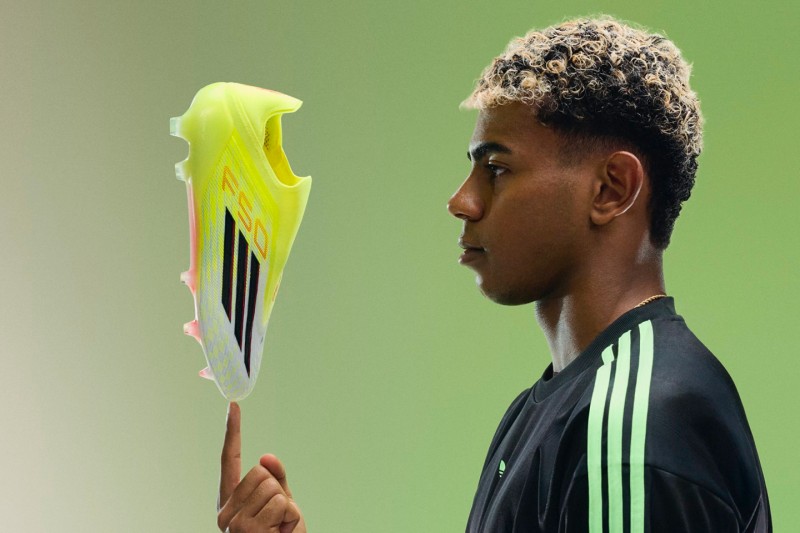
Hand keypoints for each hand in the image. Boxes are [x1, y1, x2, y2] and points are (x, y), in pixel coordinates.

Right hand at [217, 402, 306, 532]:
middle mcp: (225, 513)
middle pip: (260, 472)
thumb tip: (266, 456)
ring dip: (286, 508)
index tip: (233, 405)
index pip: (229, 460)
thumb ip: (276, 480)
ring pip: (273, 487)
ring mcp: (233, 523)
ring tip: (279, 530)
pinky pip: (282, 502)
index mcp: (230, 503)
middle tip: (276, 520)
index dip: (232, 431)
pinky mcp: (247, 530)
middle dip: (277, 491)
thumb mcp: (282, 505)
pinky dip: (291, 517)